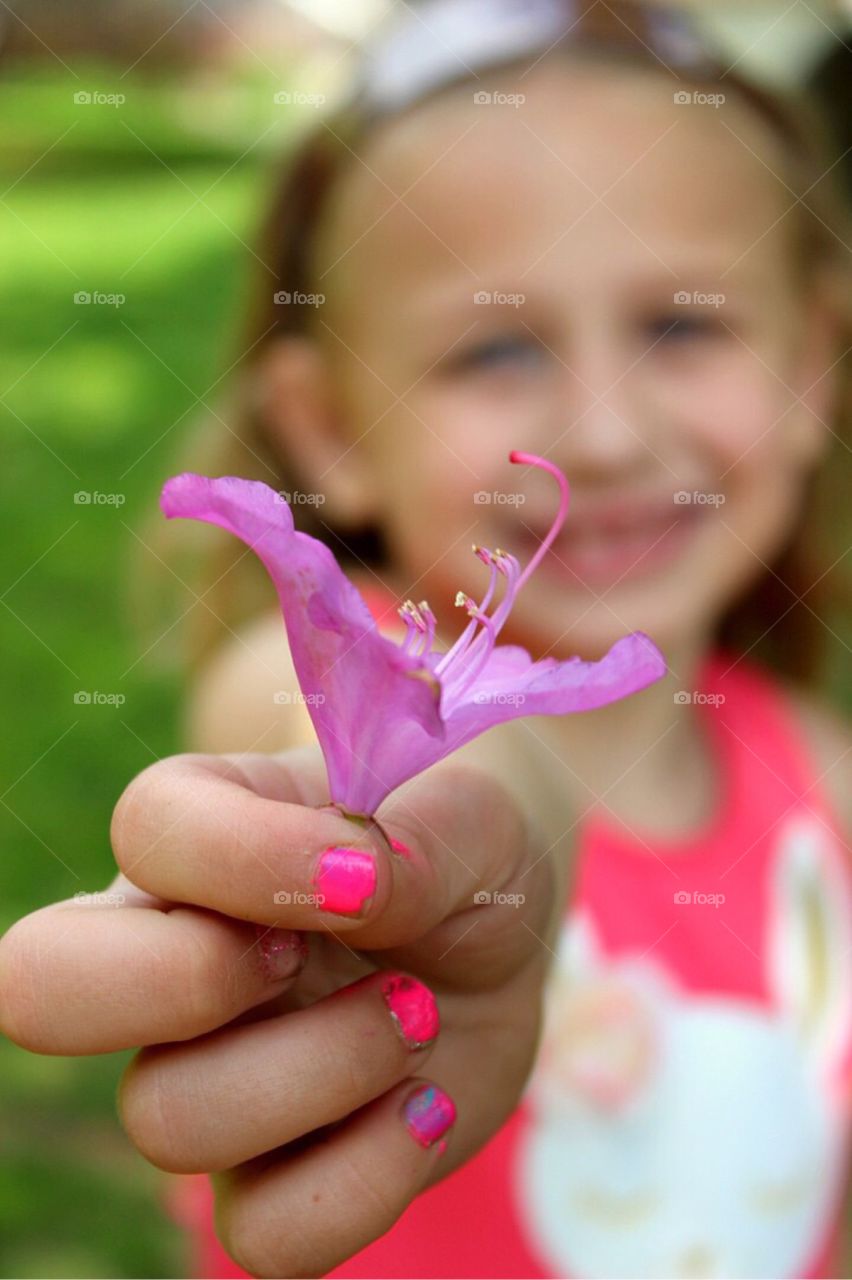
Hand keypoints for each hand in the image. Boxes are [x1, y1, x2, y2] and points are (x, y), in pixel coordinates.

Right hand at [0, 747, 557, 1277]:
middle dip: (186, 978)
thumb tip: (350, 886)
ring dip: (328, 1066)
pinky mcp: (272, 1173)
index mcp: (204, 839)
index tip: (360, 865)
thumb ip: (416, 839)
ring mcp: (211, 1072)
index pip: (144, 828)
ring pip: (168, 1120)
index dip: (248, 855)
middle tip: (302, 956)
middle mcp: (172, 954)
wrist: (505, 932)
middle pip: (39, 984)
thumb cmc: (461, 849)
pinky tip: (425, 1105)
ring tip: (416, 1017)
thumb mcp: (472, 816)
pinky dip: (367, 1177)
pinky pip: (261, 1235)